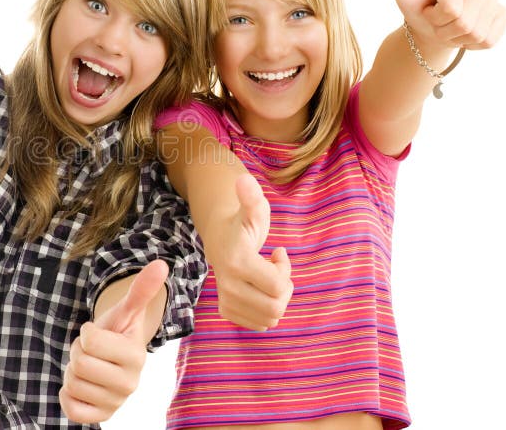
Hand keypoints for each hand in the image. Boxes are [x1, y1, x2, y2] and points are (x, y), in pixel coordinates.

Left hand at [60, 259, 167, 423]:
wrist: (112, 358)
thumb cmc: (117, 332)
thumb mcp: (125, 310)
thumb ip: (141, 290)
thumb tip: (161, 264)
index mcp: (136, 356)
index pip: (90, 341)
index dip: (87, 333)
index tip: (97, 333)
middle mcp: (130, 384)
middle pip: (79, 364)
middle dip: (77, 352)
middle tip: (91, 351)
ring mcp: (116, 403)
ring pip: (71, 383)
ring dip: (72, 371)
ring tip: (90, 365)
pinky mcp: (101, 417)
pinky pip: (71, 409)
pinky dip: (67, 395)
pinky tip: (81, 385)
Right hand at [208, 174, 292, 330]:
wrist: (219, 237)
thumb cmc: (242, 223)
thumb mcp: (253, 209)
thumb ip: (251, 197)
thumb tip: (243, 179)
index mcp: (237, 262)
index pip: (278, 287)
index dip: (286, 271)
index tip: (278, 253)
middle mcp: (228, 285)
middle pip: (276, 308)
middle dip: (284, 289)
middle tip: (277, 269)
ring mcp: (226, 300)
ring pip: (269, 319)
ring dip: (277, 300)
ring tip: (269, 278)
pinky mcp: (227, 311)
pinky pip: (259, 324)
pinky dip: (266, 311)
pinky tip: (260, 291)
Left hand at [374, 0, 505, 50]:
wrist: (433, 26)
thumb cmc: (418, 8)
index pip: (451, 10)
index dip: (436, 18)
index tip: (429, 10)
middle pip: (464, 23)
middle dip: (446, 30)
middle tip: (439, 22)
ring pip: (477, 34)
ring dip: (458, 38)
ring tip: (450, 27)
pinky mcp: (502, 14)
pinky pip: (489, 39)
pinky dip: (474, 44)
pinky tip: (465, 32)